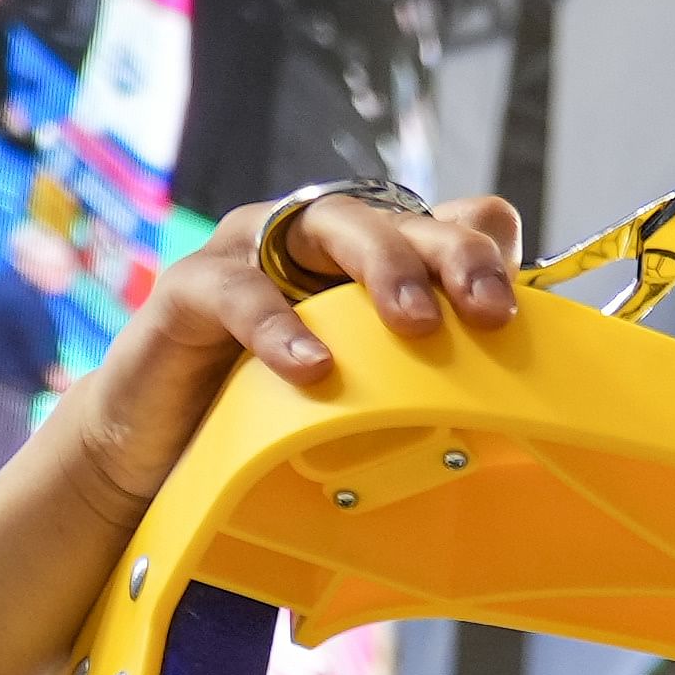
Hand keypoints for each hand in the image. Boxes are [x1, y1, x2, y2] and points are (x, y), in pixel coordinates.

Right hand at [55, 186, 517, 518]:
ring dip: (382, 267)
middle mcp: (312, 241)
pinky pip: (236, 291)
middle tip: (488, 313)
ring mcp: (249, 253)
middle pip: (394, 214)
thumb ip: (424, 373)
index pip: (440, 221)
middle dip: (450, 254)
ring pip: (327, 225)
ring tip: (416, 325)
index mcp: (365, 261)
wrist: (159, 460)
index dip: (483, 251)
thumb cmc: (268, 420)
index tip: (515, 310)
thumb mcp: (360, 398)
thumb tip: (507, 378)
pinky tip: (312, 367)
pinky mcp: (188, 289)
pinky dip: (276, 326)